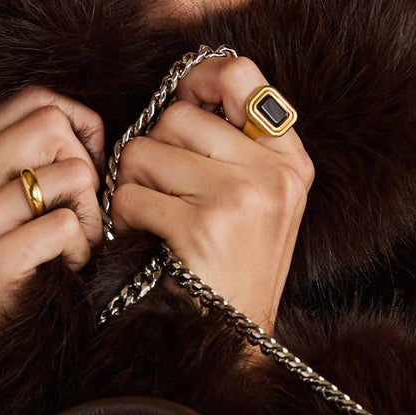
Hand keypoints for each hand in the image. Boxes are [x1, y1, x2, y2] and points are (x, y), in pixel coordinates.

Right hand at [0, 85, 107, 342]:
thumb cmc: (21, 262)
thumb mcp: (13, 196)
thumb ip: (35, 149)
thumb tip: (86, 124)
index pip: (31, 100)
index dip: (75, 128)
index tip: (77, 170)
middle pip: (50, 128)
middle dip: (83, 170)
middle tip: (75, 213)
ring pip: (69, 177)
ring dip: (88, 218)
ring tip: (66, 248)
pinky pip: (67, 227)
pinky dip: (80, 251)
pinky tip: (60, 270)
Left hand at [108, 54, 313, 349]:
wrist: (236, 339)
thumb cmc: (235, 266)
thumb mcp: (261, 200)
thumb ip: (237, 145)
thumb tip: (188, 86)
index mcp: (290, 161)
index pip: (241, 75)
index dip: (199, 78)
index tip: (184, 102)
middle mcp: (271, 175)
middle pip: (175, 116)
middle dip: (153, 151)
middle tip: (163, 192)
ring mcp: (239, 200)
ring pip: (144, 152)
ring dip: (133, 185)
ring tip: (156, 218)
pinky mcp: (201, 229)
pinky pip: (130, 195)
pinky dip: (125, 219)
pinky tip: (147, 240)